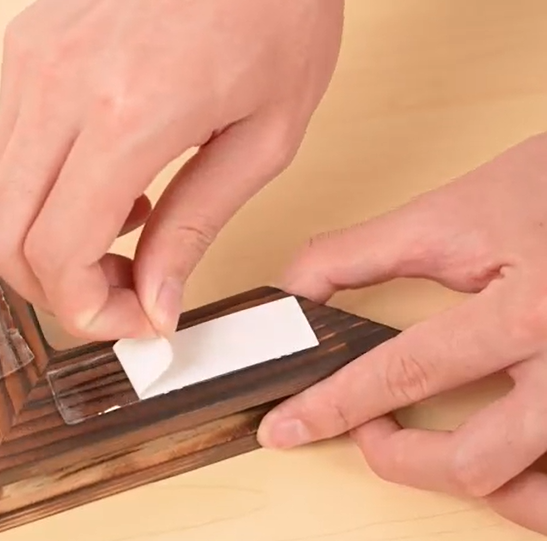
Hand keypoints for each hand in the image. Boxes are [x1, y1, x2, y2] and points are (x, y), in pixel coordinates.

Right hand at [0, 0, 343, 338]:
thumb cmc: (277, 12)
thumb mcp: (263, 138)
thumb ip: (195, 228)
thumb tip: (153, 305)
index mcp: (127, 111)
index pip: (56, 253)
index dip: (87, 310)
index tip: (134, 320)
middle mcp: (56, 84)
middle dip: (53, 290)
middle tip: (119, 292)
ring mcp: (29, 61)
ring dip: (43, 245)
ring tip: (122, 234)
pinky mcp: (24, 48)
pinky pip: (3, 153)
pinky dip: (40, 197)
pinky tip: (105, 183)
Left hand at [257, 133, 546, 534]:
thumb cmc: (546, 192)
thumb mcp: (448, 214)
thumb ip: (357, 255)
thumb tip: (291, 295)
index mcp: (526, 311)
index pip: (405, 372)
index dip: (333, 404)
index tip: (287, 425)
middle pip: (473, 462)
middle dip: (399, 460)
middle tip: (370, 431)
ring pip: (528, 495)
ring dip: (463, 479)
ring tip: (429, 443)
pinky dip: (519, 484)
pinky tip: (491, 451)